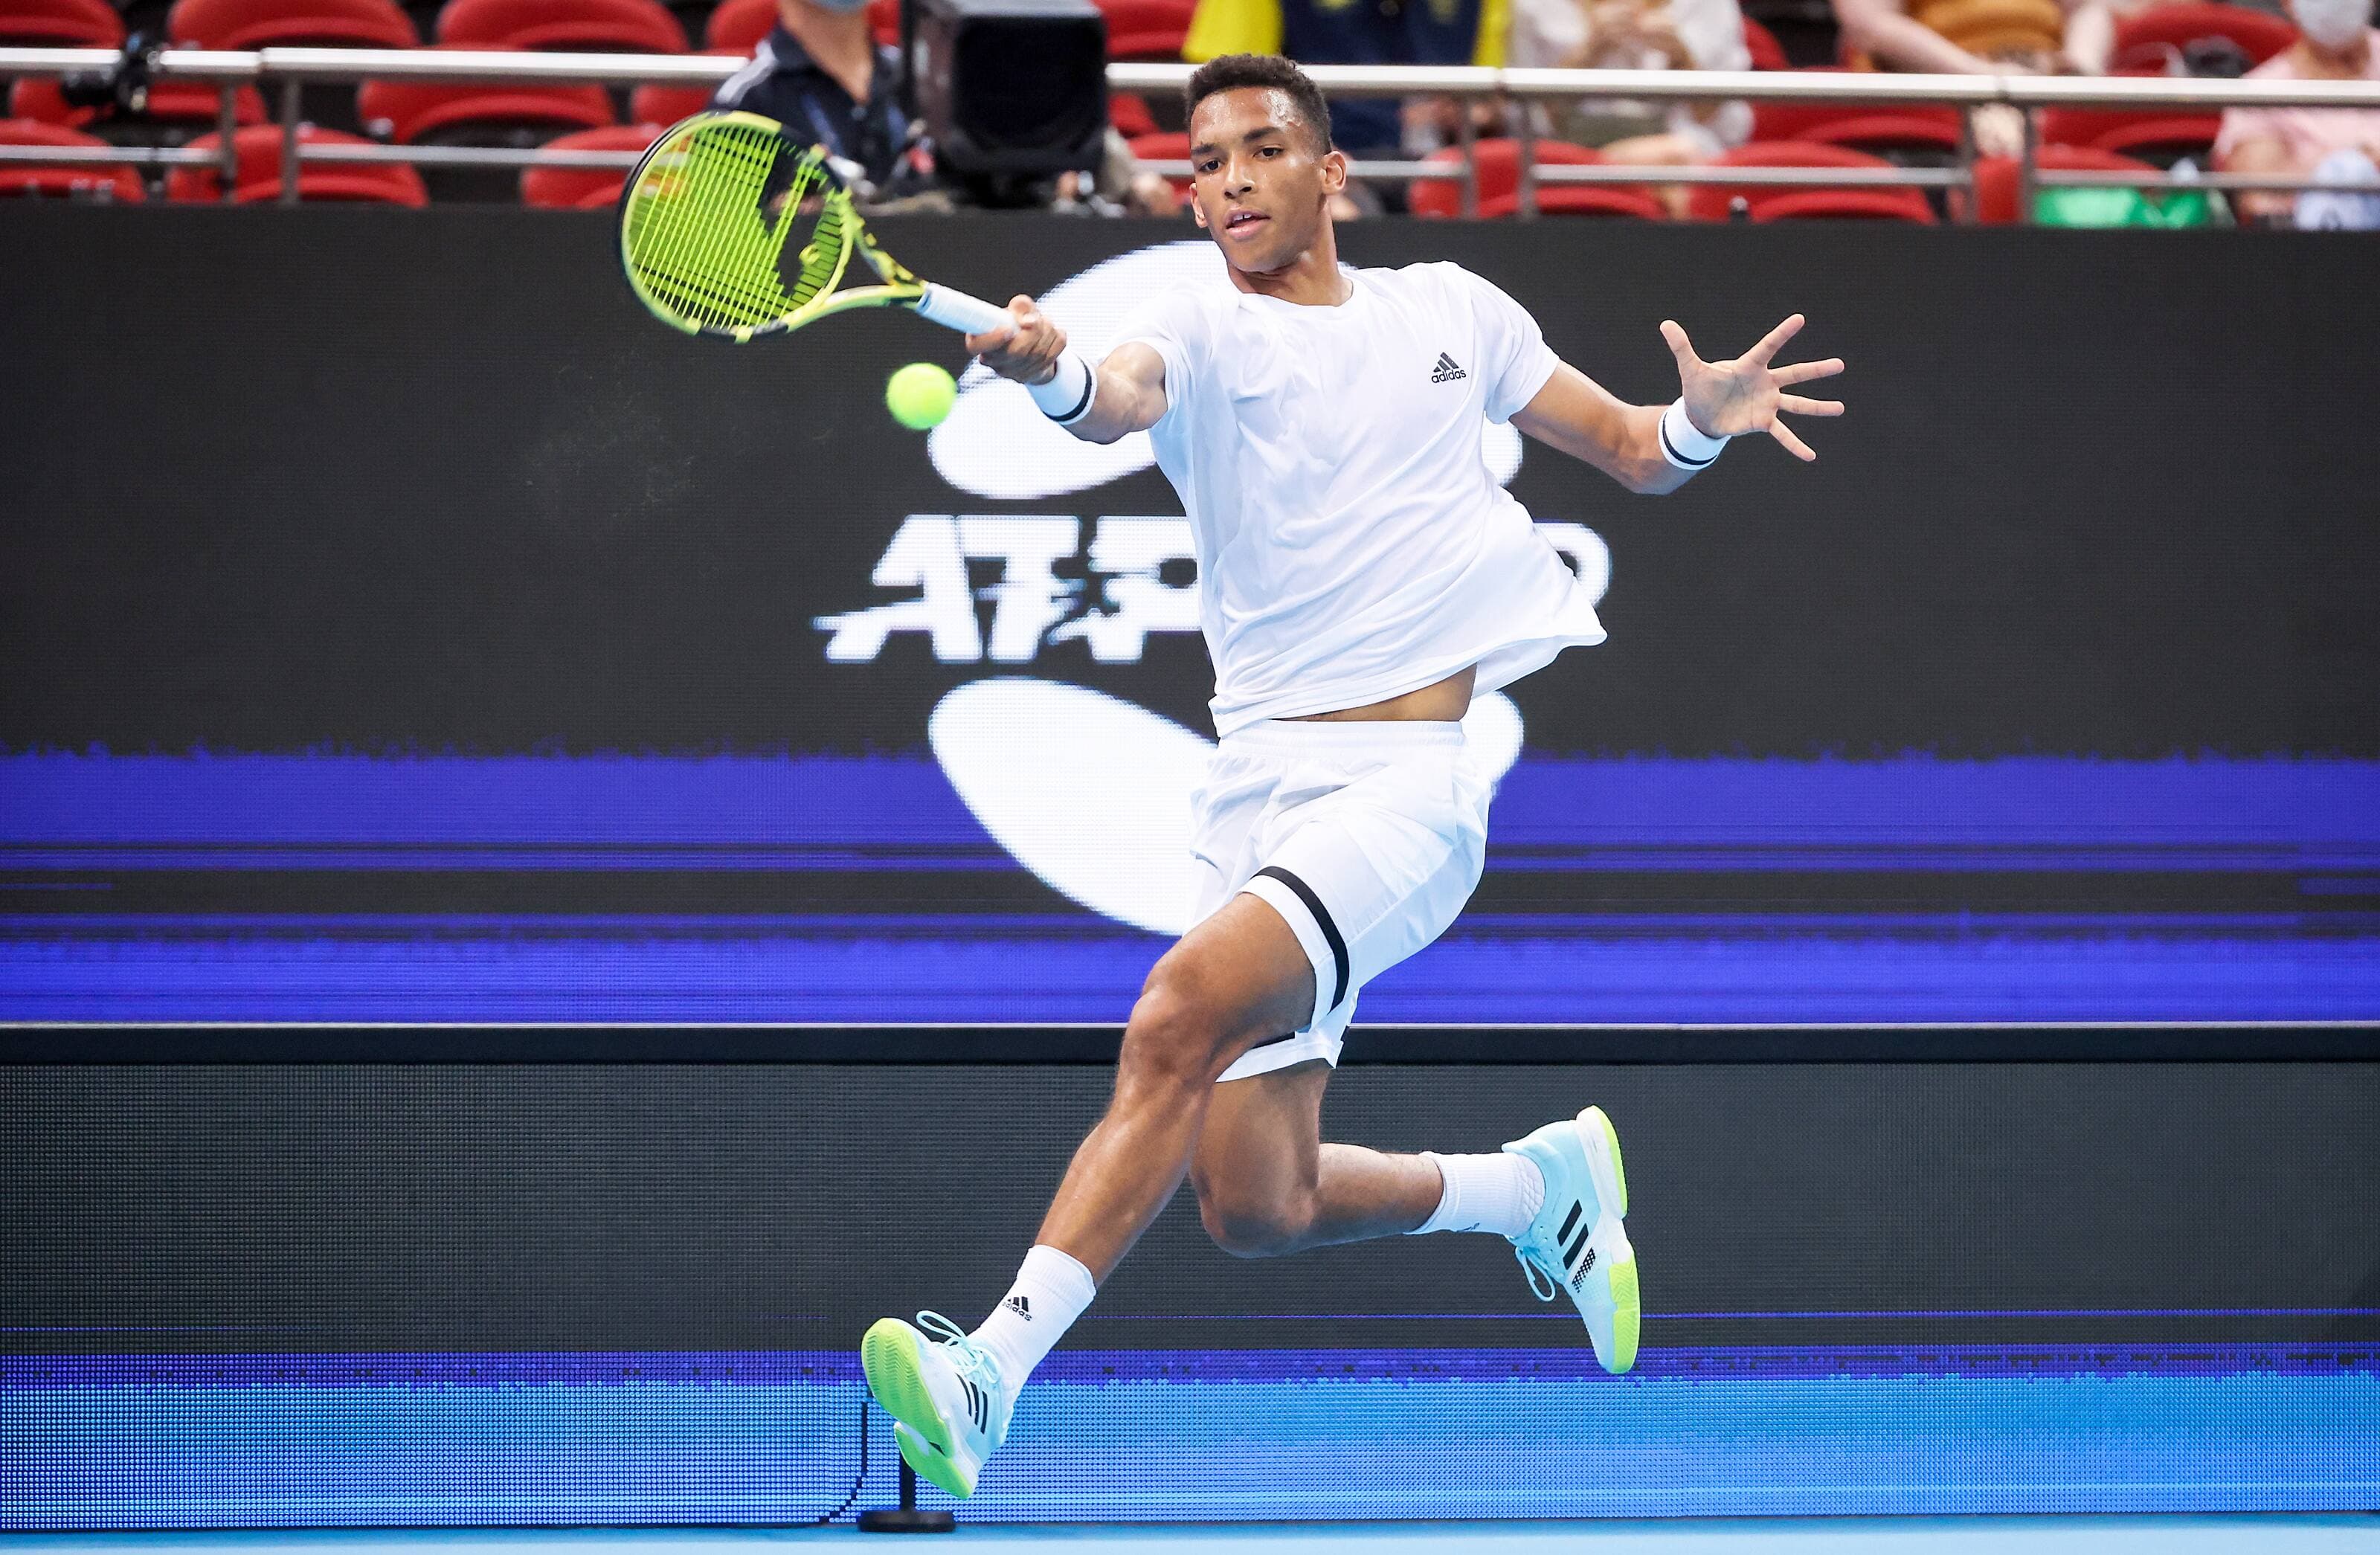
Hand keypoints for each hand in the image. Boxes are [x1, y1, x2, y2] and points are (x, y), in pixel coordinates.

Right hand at [968, 294, 1066, 385]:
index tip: (1008, 329)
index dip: (993, 339)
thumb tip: (1028, 321)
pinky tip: (1053, 335)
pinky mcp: (1031, 376)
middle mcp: (993, 362)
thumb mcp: (1015, 309)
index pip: (977, 346)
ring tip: (1045, 323)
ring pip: (1038, 353)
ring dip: (1048, 331)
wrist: (1031, 344)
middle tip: (1037, 319)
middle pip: (1017, 351)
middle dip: (1034, 330)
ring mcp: (1012, 373)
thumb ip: (1020, 306)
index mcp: (979, 342)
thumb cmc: (1017, 323)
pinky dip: (1057, 340)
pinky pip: (1052, 356)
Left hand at [1661, 312, 1844, 461]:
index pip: (1768, 347)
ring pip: (1797, 404)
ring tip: (1840, 408)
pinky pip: (1782, 434)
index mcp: (1750, 366)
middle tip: (1840, 365)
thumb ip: (1682, 347)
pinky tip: (1810, 456)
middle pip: (1794, 374)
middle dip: (1816, 370)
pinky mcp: (1762, 422)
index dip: (1782, 334)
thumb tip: (1665, 324)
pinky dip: (1795, 445)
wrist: (1700, 413)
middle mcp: (1765, 383)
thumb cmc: (1701, 387)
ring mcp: (1767, 403)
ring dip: (1818, 407)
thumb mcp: (1691, 368)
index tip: (1800, 319)